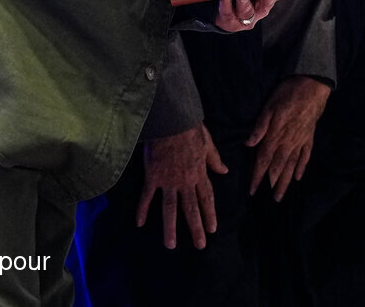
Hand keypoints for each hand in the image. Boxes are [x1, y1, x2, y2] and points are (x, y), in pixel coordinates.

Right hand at [135, 124, 226, 249]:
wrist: (171, 120)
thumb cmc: (190, 128)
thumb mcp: (208, 143)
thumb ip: (215, 159)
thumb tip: (225, 171)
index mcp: (199, 172)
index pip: (207, 198)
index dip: (210, 214)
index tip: (212, 229)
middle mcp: (185, 181)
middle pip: (191, 208)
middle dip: (196, 228)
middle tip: (200, 245)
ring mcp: (168, 180)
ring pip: (169, 209)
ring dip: (170, 228)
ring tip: (171, 245)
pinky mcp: (152, 176)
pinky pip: (147, 196)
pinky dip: (142, 210)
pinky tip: (139, 223)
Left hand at [246, 76, 329, 200]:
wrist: (312, 87)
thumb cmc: (288, 93)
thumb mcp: (269, 106)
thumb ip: (260, 127)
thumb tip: (248, 144)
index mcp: (275, 136)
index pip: (263, 161)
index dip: (257, 176)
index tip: (252, 190)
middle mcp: (288, 143)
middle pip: (278, 168)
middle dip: (272, 184)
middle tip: (270, 200)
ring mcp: (300, 141)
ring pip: (292, 166)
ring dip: (286, 181)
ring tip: (281, 195)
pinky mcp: (309, 137)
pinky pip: (305, 156)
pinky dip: (302, 167)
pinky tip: (299, 176)